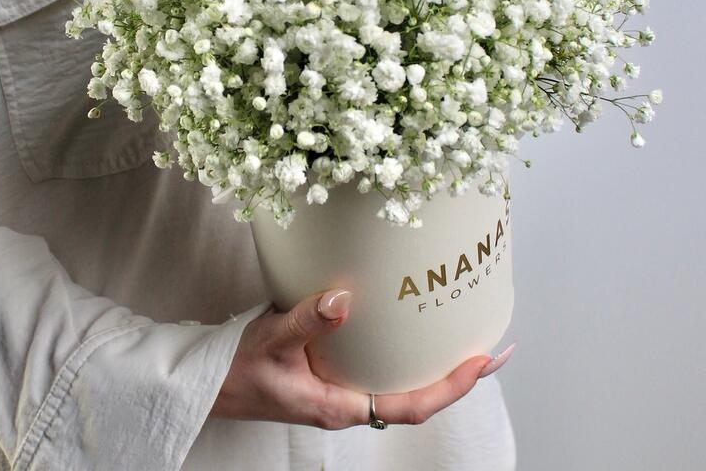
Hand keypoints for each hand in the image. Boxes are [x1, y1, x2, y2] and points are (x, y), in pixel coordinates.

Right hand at [210, 287, 514, 427]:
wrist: (211, 384)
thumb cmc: (238, 370)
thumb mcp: (271, 341)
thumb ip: (307, 321)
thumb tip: (345, 298)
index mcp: (341, 406)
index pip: (411, 405)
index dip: (451, 386)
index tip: (483, 362)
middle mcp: (349, 401)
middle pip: (418, 397)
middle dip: (458, 377)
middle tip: (494, 348)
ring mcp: (342, 388)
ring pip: (400, 382)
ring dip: (435, 365)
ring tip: (466, 336)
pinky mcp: (333, 372)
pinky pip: (380, 366)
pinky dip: (405, 350)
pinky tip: (411, 328)